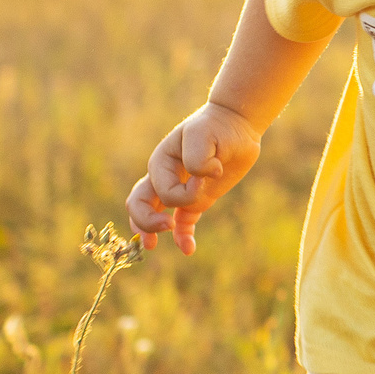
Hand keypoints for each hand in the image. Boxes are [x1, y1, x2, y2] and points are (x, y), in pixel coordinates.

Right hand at [126, 101, 260, 254]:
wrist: (235, 124)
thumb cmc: (217, 127)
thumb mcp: (204, 135)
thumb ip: (197, 158)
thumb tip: (203, 178)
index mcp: (161, 162)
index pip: (163, 191)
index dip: (185, 194)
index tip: (206, 180)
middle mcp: (164, 177)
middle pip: (139, 204)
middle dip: (146, 221)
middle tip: (165, 227)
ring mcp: (180, 189)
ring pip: (152, 215)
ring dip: (150, 230)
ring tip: (153, 246)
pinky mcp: (197, 198)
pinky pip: (182, 222)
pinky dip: (182, 236)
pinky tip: (188, 249)